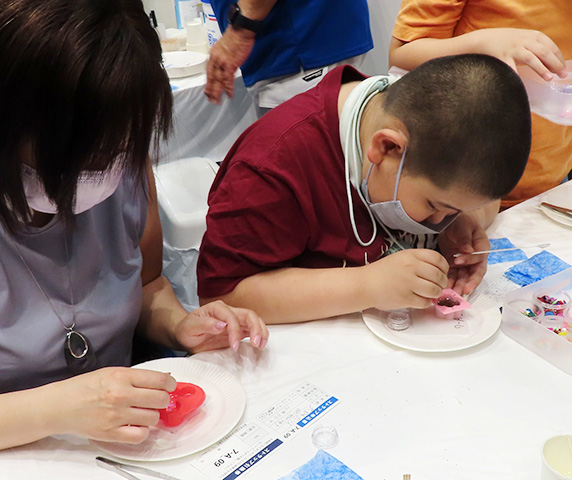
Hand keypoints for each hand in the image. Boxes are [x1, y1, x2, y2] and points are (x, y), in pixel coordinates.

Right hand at [52, 367, 175, 443]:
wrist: (60, 405)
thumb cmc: (85, 387)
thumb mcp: (112, 372)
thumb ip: (136, 376)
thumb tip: (162, 380)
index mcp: (121, 377)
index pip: (159, 380)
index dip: (170, 383)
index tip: (170, 386)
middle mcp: (120, 395)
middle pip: (160, 399)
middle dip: (163, 399)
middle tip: (158, 399)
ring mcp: (116, 415)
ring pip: (153, 418)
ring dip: (152, 415)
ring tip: (143, 412)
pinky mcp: (110, 433)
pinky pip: (139, 435)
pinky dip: (142, 431)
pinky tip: (136, 424)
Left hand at [174, 300, 268, 352]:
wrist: (186, 335)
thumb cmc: (187, 330)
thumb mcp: (190, 328)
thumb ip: (205, 324)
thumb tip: (222, 324)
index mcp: (216, 308)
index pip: (231, 316)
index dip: (235, 330)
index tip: (234, 346)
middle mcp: (228, 311)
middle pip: (248, 315)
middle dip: (255, 328)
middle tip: (257, 344)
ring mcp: (235, 320)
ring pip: (254, 320)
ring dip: (261, 331)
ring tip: (261, 345)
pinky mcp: (239, 330)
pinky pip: (253, 329)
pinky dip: (260, 336)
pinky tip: (261, 344)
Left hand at [205, 26, 254, 103]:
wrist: (241, 30)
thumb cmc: (236, 37)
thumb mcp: (224, 47)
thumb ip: (222, 57)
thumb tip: (224, 65)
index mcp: (213, 54)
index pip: (208, 71)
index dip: (208, 82)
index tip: (207, 89)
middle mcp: (215, 59)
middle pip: (211, 78)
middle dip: (210, 90)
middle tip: (210, 99)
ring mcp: (222, 62)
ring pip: (218, 80)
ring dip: (217, 92)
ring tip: (217, 100)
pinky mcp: (230, 64)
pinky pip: (228, 79)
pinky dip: (228, 88)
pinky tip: (229, 94)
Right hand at [364, 249, 448, 309]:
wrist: (365, 284)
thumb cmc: (381, 272)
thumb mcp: (400, 257)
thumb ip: (419, 261)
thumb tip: (439, 272)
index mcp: (411, 255)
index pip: (438, 259)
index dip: (444, 268)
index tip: (443, 273)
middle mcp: (411, 267)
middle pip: (439, 276)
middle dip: (442, 283)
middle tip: (438, 286)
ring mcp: (409, 283)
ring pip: (434, 290)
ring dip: (435, 294)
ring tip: (429, 294)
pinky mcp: (406, 298)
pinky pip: (425, 302)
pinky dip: (425, 302)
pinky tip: (420, 299)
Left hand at [438, 214, 489, 294]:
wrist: (455, 222)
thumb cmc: (463, 222)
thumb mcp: (464, 226)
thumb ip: (465, 237)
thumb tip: (468, 250)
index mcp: (482, 248)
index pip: (479, 258)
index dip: (469, 261)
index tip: (458, 261)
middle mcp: (475, 259)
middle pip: (474, 274)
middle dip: (467, 284)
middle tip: (460, 292)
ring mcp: (464, 263)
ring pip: (463, 277)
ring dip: (457, 286)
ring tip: (451, 294)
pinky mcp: (453, 264)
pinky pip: (452, 275)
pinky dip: (449, 282)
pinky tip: (443, 288)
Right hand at [467, 28, 565, 79]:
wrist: (484, 39)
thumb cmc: (506, 43)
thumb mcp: (524, 40)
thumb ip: (536, 48)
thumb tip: (550, 63)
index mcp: (533, 35)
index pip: (551, 46)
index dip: (558, 58)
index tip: (562, 69)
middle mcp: (525, 40)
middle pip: (544, 52)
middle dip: (555, 64)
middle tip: (561, 75)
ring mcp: (514, 49)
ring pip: (532, 58)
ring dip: (541, 68)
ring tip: (549, 78)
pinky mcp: (503, 57)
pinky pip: (513, 68)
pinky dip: (518, 76)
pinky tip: (523, 83)